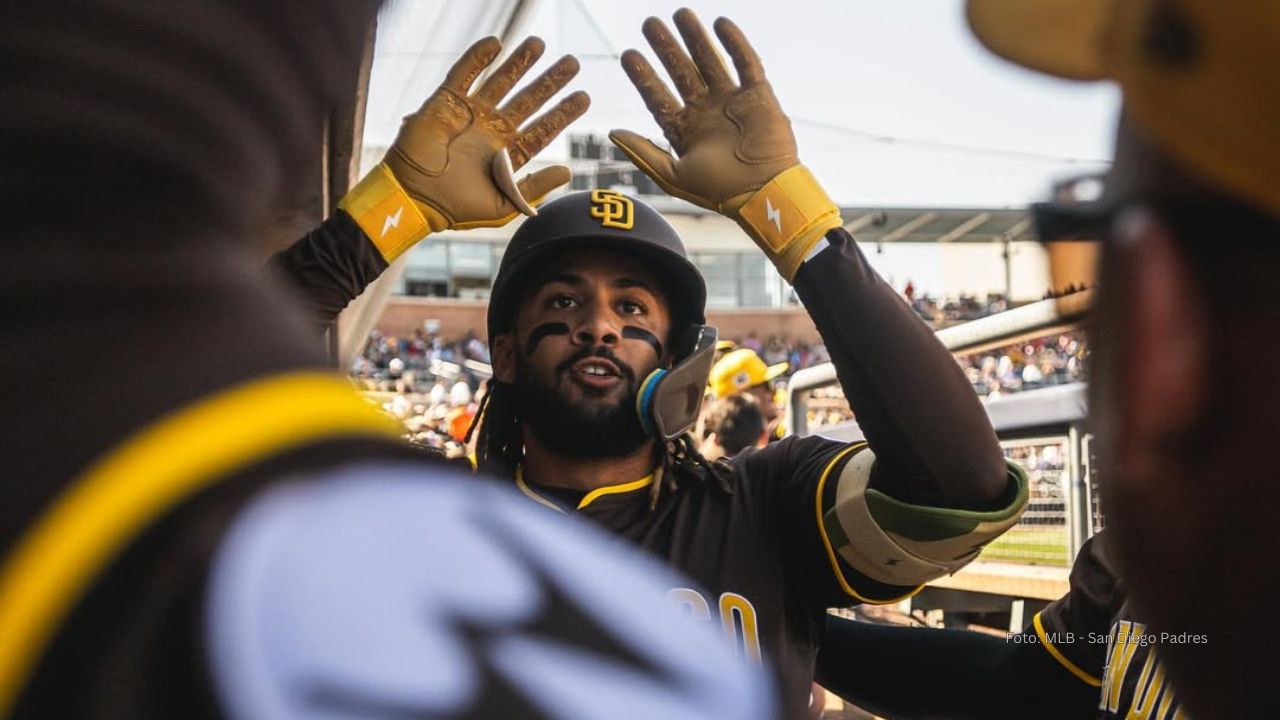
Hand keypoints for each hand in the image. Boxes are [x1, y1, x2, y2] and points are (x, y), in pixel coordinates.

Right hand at [342, 36, 588, 259]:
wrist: (415, 199)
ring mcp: (470, 114)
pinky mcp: (445, 102)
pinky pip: (464, 74)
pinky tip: (497, 43)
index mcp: (506, 155)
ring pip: (500, 81)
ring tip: (539, 44)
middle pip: (528, 100)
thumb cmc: (457, 209)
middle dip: (550, 82)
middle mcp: (492, 131)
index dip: (562, 113)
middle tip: (573, 63)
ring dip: (520, 63)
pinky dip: (478, 57)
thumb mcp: (503, 206)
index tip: (583, 97)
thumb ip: (534, 189)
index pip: (541, 129)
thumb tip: (568, 171)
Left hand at [611, 9, 839, 280]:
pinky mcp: (758, 95)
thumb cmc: (719, 191)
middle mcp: (706, 112)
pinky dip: (735, 43)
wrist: (764, 192)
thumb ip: (643, 153)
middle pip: (682, 73)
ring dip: (695, 38)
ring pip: (710, 61)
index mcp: (685, 131)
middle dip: (665, 49)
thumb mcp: (673, 175)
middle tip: (649, 24)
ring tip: (680, 13)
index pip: (659, 97)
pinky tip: (720, 23)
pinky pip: (745, 63)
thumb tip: (611, 133)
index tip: (628, 54)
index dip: (644, 76)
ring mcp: (732, 101)